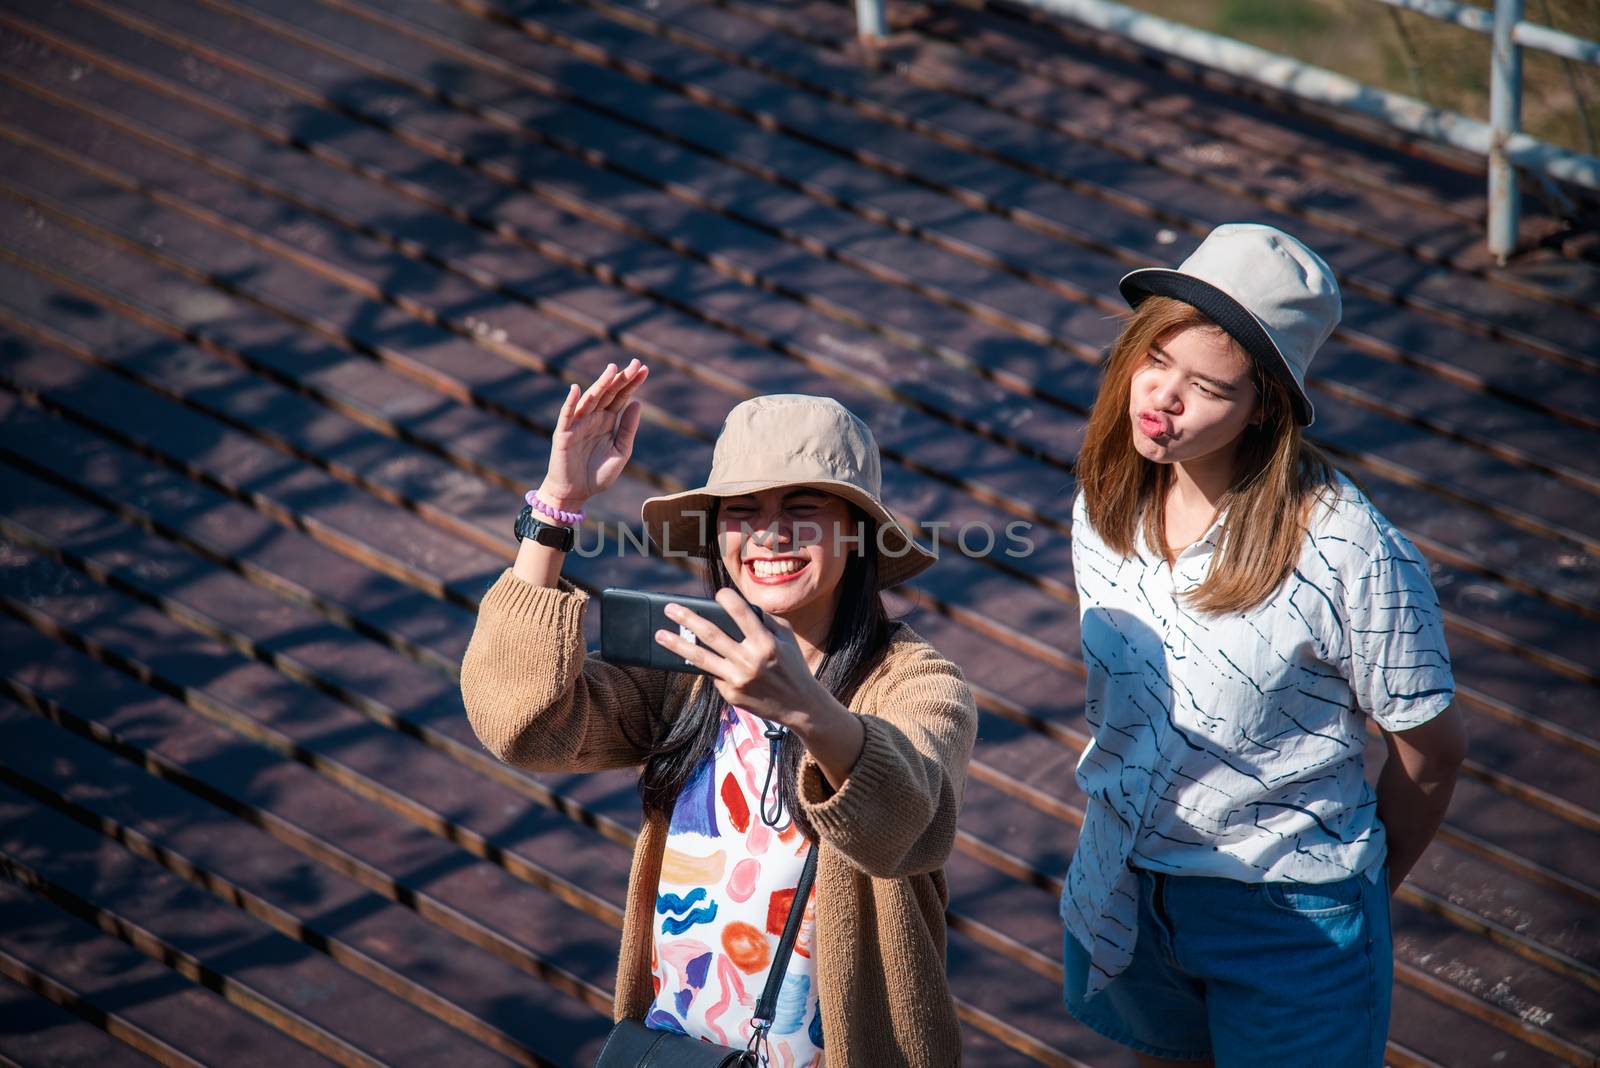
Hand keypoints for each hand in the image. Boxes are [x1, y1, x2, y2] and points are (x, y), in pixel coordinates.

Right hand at [538, 360, 648, 510]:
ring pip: (590, 400)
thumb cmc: (598, 474)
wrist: (576, 493)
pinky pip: (567, 416)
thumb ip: (628, 429)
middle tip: (635, 363)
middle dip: (621, 379)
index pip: (621, 398)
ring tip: (612, 369)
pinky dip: (570, 403)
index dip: (632, 383)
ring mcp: (578, 424)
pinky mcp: (564, 434)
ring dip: (600, 384)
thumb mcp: (621, 452)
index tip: (644, 369)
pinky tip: (576, 389)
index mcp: (608, 421)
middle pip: (609, 394)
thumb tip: (637, 403)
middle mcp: (594, 418)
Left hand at [655, 591, 866, 788]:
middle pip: (711, 634)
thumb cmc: (792, 665)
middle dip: (687, 618)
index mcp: (766, 643)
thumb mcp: (787, 638)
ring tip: (660, 634)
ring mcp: (737, 679)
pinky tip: (685, 654)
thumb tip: (739, 606)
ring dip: (677, 644)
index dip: (728, 599)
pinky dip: (699, 663)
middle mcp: (750, 661)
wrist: (799, 706)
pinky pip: (711, 674)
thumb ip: (765, 620)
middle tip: (670, 608)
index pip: (742, 614)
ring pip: (700, 657)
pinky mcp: (730, 694)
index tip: (718, 592)